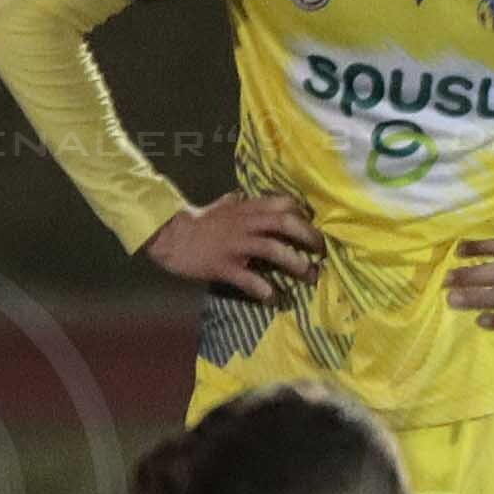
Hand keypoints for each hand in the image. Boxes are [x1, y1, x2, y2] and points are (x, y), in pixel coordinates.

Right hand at [143, 192, 318, 304]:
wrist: (171, 236)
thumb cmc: (198, 221)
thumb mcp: (221, 206)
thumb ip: (235, 202)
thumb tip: (241, 195)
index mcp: (247, 208)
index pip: (284, 203)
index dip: (303, 214)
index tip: (312, 226)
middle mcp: (246, 223)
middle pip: (286, 224)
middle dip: (309, 237)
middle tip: (321, 252)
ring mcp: (236, 244)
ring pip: (273, 249)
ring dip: (296, 263)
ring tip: (310, 275)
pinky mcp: (225, 266)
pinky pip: (251, 279)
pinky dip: (266, 289)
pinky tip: (275, 298)